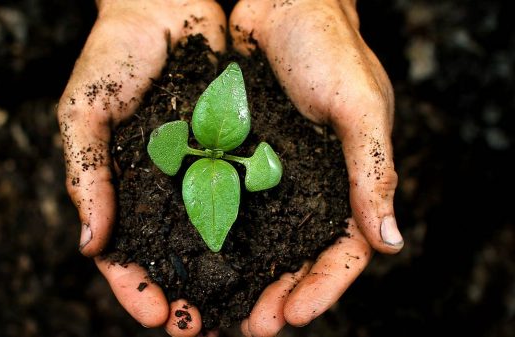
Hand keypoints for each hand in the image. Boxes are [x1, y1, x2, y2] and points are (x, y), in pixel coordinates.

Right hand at [56, 1, 224, 335]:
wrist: (163, 7)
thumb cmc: (113, 57)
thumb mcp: (84, 114)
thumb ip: (88, 175)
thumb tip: (90, 244)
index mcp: (122, 189)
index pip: (123, 253)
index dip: (135, 287)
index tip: (156, 316)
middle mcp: (163, 189)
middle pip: (173, 257)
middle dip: (187, 296)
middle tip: (203, 332)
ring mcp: (200, 173)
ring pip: (214, 238)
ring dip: (226, 278)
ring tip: (242, 314)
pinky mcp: (233, 152)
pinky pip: (245, 195)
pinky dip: (256, 230)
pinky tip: (270, 259)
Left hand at [230, 0, 402, 334]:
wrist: (283, 4)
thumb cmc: (330, 47)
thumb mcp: (359, 106)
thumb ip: (373, 170)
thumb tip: (391, 242)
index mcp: (348, 181)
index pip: (344, 251)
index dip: (322, 287)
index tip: (292, 315)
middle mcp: (309, 186)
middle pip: (296, 257)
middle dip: (276, 294)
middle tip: (247, 327)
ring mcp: (271, 175)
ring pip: (259, 240)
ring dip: (241, 277)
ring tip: (215, 309)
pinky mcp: (236, 157)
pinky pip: (225, 203)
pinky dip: (213, 234)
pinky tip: (191, 257)